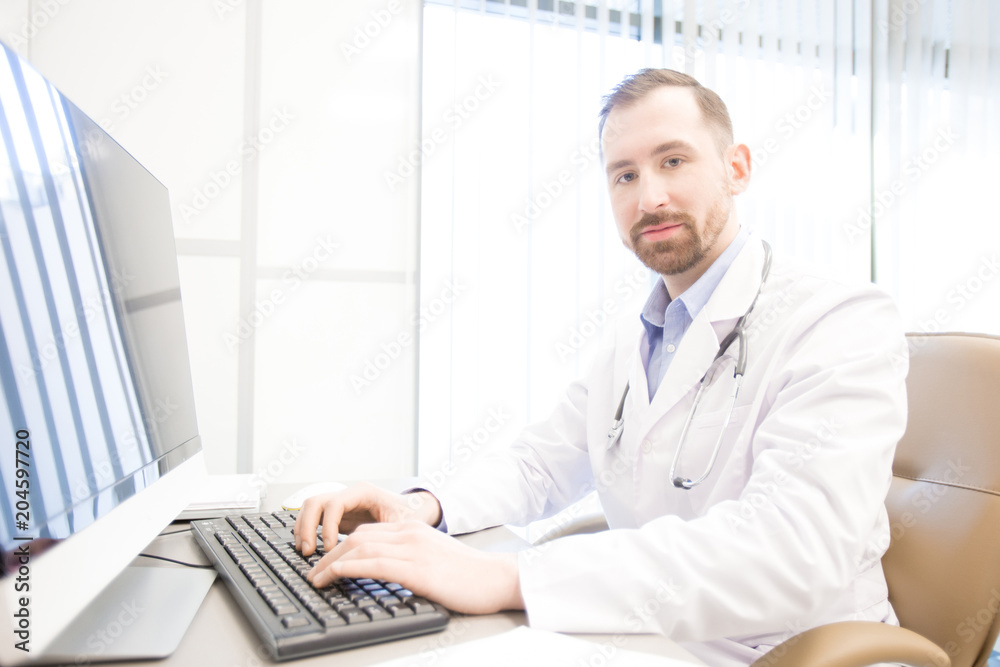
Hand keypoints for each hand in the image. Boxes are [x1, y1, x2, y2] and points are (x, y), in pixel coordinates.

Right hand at [294, 482, 440, 555]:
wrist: (416, 509)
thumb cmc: (412, 514)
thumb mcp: (401, 524)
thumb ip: (384, 535)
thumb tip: (368, 553)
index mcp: (364, 492)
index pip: (335, 504)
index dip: (329, 527)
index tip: (330, 548)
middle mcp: (350, 495)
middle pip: (316, 502)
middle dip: (308, 526)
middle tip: (308, 551)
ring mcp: (343, 504)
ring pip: (311, 508)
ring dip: (304, 528)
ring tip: (305, 551)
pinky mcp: (340, 515)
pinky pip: (316, 518)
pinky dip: (308, 531)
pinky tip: (309, 548)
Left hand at [307, 520, 523, 614]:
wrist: (497, 578)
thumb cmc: (471, 576)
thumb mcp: (435, 559)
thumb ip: (411, 558)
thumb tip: (388, 572)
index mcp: (414, 530)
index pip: (367, 533)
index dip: (341, 547)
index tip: (326, 563)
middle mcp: (410, 534)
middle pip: (357, 538)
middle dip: (329, 555)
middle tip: (313, 573)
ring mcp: (413, 549)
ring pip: (359, 548)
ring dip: (331, 564)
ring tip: (316, 579)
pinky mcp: (416, 568)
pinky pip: (372, 564)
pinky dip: (347, 568)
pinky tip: (334, 576)